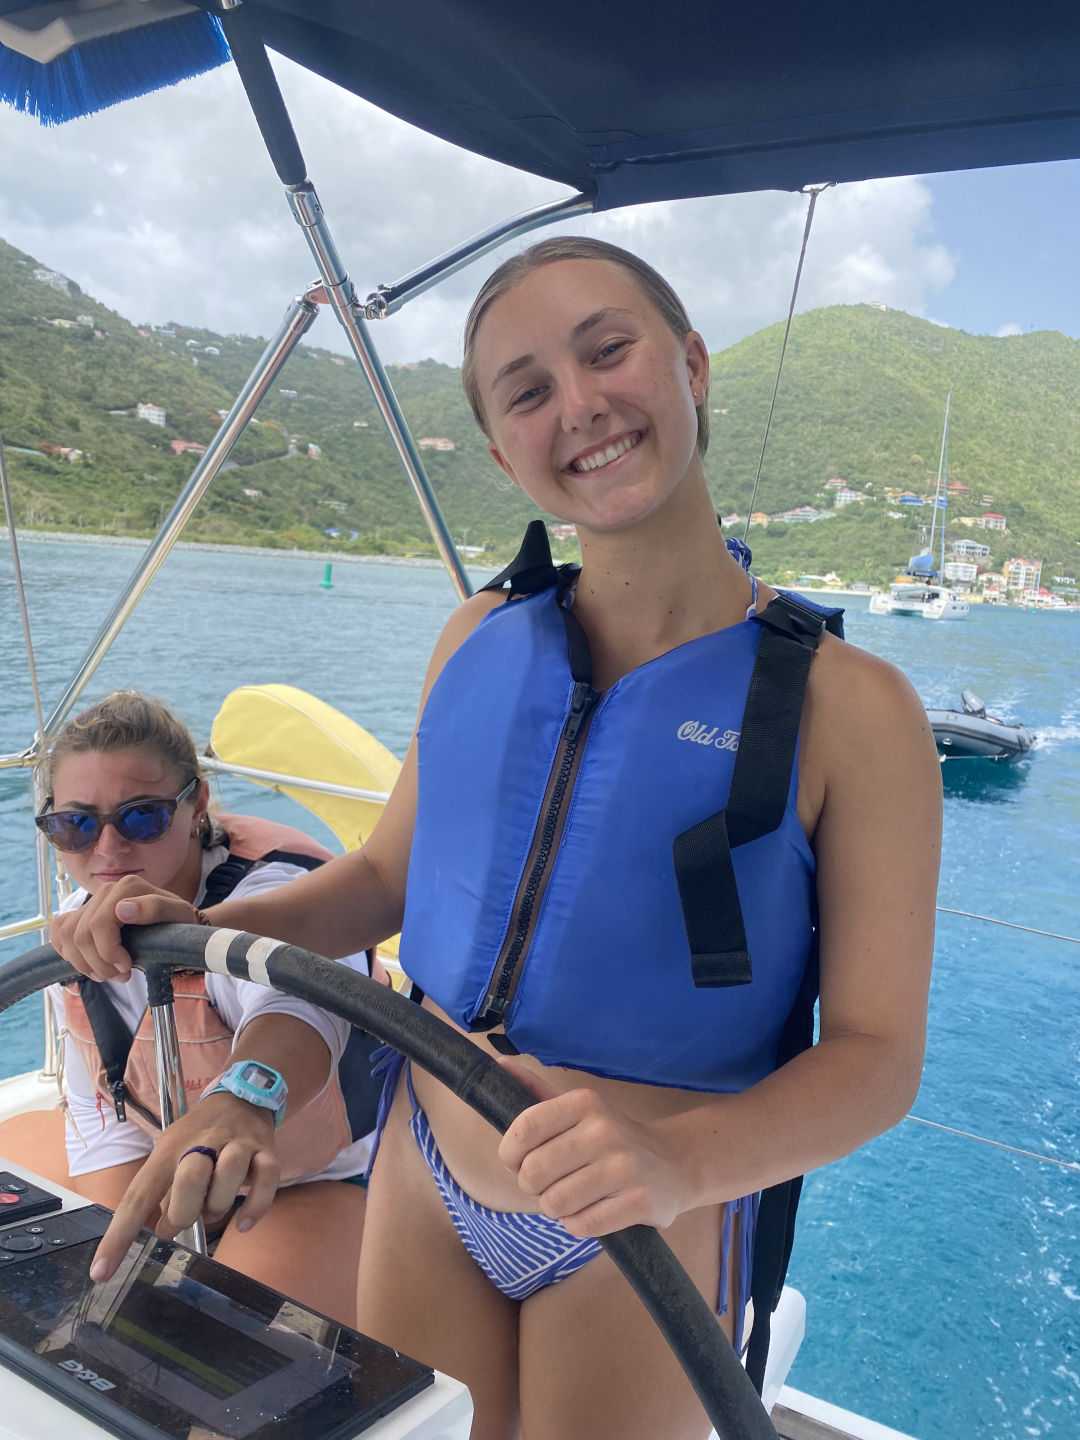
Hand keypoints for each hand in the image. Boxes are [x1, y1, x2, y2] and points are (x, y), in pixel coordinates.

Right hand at [50, 877, 198, 981]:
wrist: (173, 924)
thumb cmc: (177, 922)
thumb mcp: (177, 915)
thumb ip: (155, 908)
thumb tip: (122, 909)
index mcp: (128, 887)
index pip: (98, 925)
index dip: (107, 953)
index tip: (126, 969)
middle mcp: (106, 891)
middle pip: (80, 935)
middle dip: (98, 963)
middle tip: (121, 975)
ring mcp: (91, 902)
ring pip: (67, 937)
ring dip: (83, 963)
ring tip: (106, 973)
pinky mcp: (80, 914)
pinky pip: (59, 931)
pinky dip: (67, 952)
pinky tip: (87, 962)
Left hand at [89, 1092, 278, 1282]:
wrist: (242, 1096)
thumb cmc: (198, 1135)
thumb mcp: (171, 1154)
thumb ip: (164, 1193)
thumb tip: (163, 1231)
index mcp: (170, 1148)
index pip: (139, 1194)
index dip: (119, 1235)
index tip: (102, 1272)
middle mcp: (203, 1142)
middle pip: (189, 1179)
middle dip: (183, 1214)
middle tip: (181, 1220)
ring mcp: (238, 1144)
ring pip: (228, 1177)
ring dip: (217, 1207)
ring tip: (211, 1211)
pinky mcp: (267, 1150)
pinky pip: (266, 1180)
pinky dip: (255, 1206)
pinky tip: (244, 1224)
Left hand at [496, 1060, 691, 1236]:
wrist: (673, 1163)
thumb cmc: (610, 1137)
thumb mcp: (577, 1109)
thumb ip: (535, 1090)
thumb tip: (498, 1063)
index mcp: (584, 1102)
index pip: (524, 1129)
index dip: (509, 1153)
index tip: (516, 1160)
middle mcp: (604, 1130)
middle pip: (534, 1171)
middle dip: (531, 1185)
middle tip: (547, 1183)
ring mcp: (624, 1167)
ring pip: (555, 1203)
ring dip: (555, 1207)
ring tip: (571, 1196)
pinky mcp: (639, 1202)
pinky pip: (581, 1226)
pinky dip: (576, 1224)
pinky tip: (590, 1210)